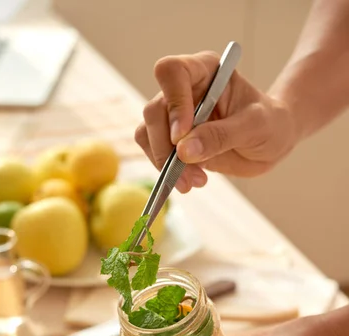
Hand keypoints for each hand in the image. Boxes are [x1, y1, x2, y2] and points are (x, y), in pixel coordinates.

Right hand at [135, 51, 296, 191]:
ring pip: (148, 133)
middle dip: (166, 147)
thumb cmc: (270, 123)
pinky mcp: (171, 140)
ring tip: (192, 182)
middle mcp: (184, 89)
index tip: (182, 135)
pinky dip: (166, 171)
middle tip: (187, 173)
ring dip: (164, 163)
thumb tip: (183, 151)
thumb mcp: (254, 127)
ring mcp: (175, 115)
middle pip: (155, 110)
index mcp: (206, 71)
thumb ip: (220, 136)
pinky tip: (191, 180)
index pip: (172, 72)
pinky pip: (153, 152)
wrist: (271, 141)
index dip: (173, 103)